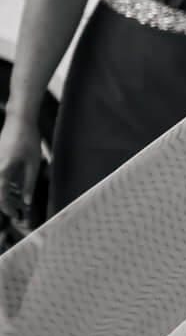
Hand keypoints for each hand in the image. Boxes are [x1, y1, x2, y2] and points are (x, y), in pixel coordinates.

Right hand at [0, 119, 43, 234]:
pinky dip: (7, 185)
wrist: (18, 120)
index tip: (15, 215)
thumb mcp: (33, 164)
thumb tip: (27, 202)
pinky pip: (1, 177)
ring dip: (8, 195)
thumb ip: (29, 184)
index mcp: (2, 170)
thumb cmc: (27, 139)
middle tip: (20, 212)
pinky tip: (17, 190)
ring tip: (21, 202)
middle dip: (8, 204)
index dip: (7, 208)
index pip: (0, 197)